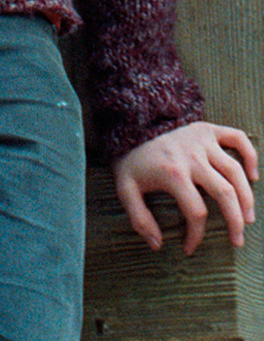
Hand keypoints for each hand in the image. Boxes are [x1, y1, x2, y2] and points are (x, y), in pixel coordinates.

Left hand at [114, 122, 257, 255]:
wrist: (130, 128)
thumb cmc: (133, 163)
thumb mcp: (126, 190)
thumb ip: (139, 219)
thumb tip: (158, 245)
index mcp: (173, 172)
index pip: (196, 212)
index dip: (196, 235)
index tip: (190, 248)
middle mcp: (192, 156)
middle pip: (224, 192)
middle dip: (235, 221)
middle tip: (237, 241)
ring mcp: (202, 140)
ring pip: (235, 171)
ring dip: (247, 197)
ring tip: (248, 219)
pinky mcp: (207, 129)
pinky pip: (237, 138)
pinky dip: (250, 155)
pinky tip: (254, 176)